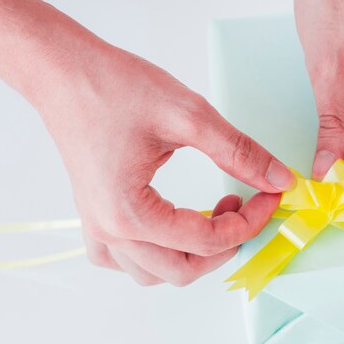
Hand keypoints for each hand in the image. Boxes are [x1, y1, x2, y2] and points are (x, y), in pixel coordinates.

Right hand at [36, 37, 292, 285]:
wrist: (64, 71)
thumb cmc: (115, 87)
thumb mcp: (190, 116)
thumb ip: (239, 153)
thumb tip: (279, 180)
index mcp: (131, 214)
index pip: (206, 241)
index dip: (249, 222)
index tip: (270, 196)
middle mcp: (110, 231)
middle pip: (182, 270)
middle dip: (225, 245)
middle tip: (246, 208)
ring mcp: (98, 227)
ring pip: (154, 272)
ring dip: (193, 253)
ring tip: (214, 213)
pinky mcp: (95, 215)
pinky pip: (125, 260)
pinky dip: (155, 254)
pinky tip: (174, 224)